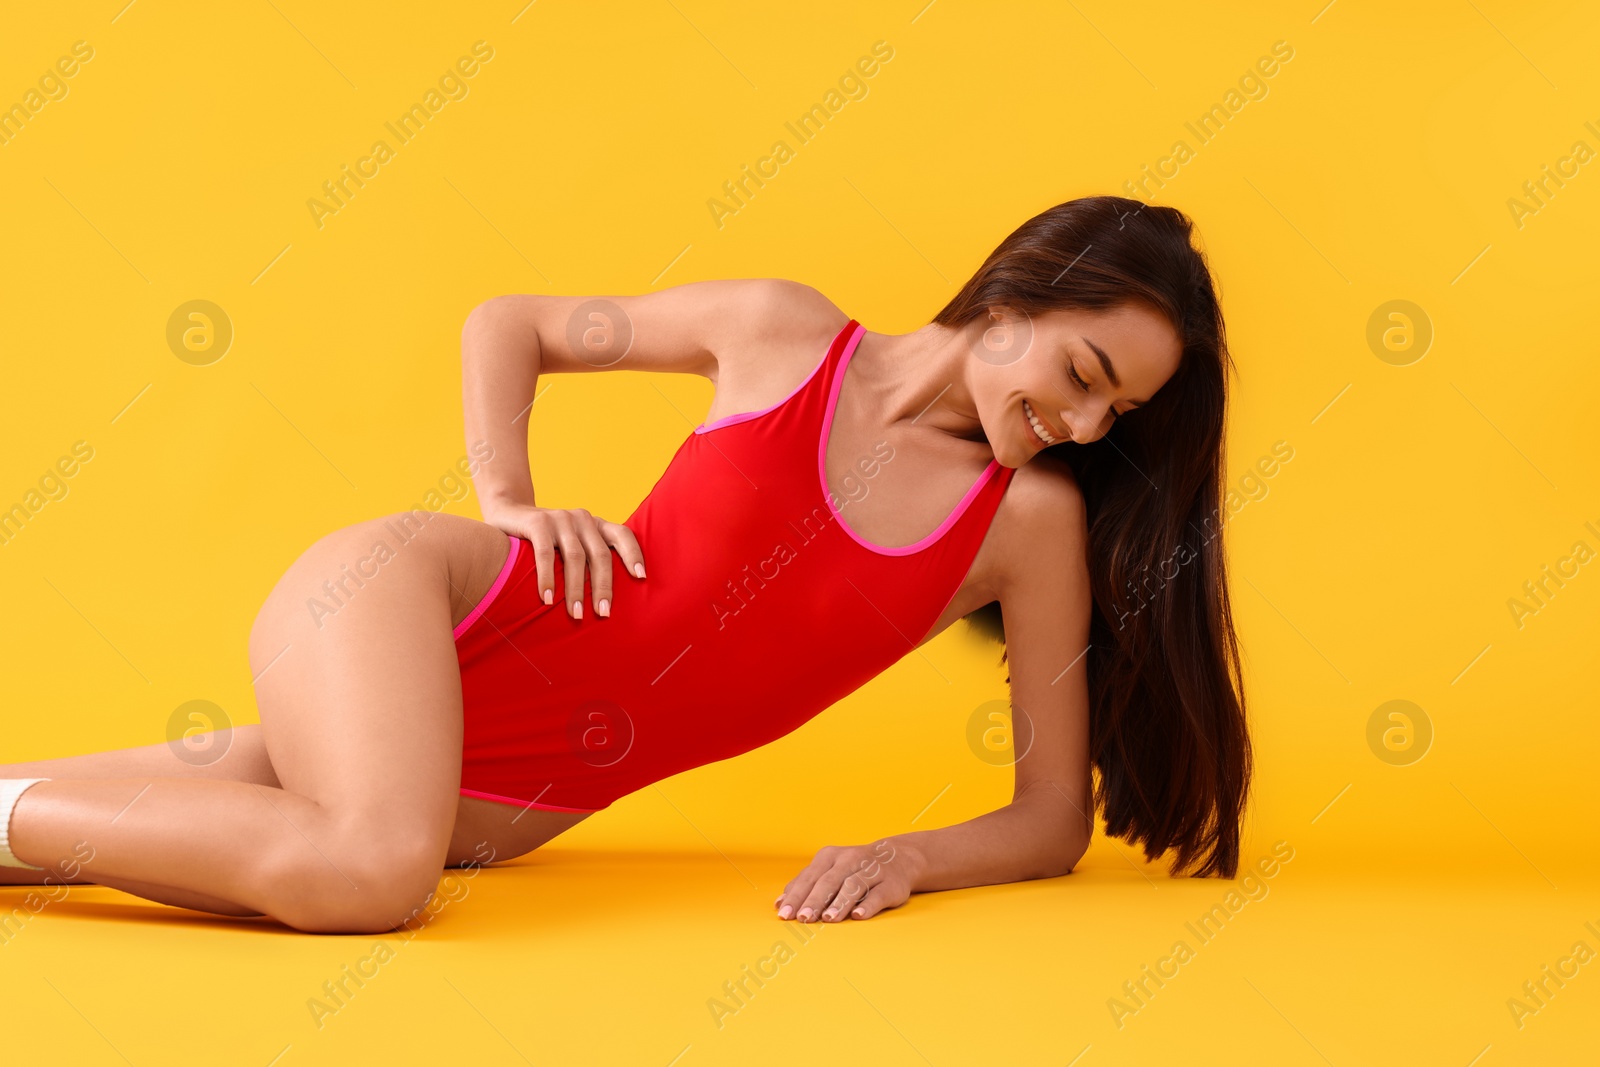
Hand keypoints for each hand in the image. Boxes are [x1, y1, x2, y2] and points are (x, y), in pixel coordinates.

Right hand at [481, 500, 644, 618]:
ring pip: (575, 558)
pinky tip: (547, 599)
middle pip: (600, 555)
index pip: (623, 534)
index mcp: (595, 524)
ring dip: (576, 589)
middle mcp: (582, 518)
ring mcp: (560, 518)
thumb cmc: (546, 538)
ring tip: (577, 614)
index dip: (633, 554)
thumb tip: (606, 598)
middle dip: (603, 587)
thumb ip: (587, 557)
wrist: (509, 511)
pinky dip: (548, 577)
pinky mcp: (538, 522)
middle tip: (603, 613)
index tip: (641, 577)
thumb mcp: (571, 542)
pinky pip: (546, 553)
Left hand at [774, 839, 915, 922]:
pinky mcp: (891, 884)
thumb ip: (805, 884)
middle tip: (803, 918)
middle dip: (815, 900)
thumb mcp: (828, 869)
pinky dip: (867, 905)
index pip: (810, 877)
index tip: (784, 913)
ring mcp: (872, 871)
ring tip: (828, 919)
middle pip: (829, 881)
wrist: (898, 858)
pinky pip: (878, 894)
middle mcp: (850, 860)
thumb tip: (779, 903)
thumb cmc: (854, 868)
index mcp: (830, 856)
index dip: (797, 895)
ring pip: (853, 886)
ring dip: (839, 903)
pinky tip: (857, 916)